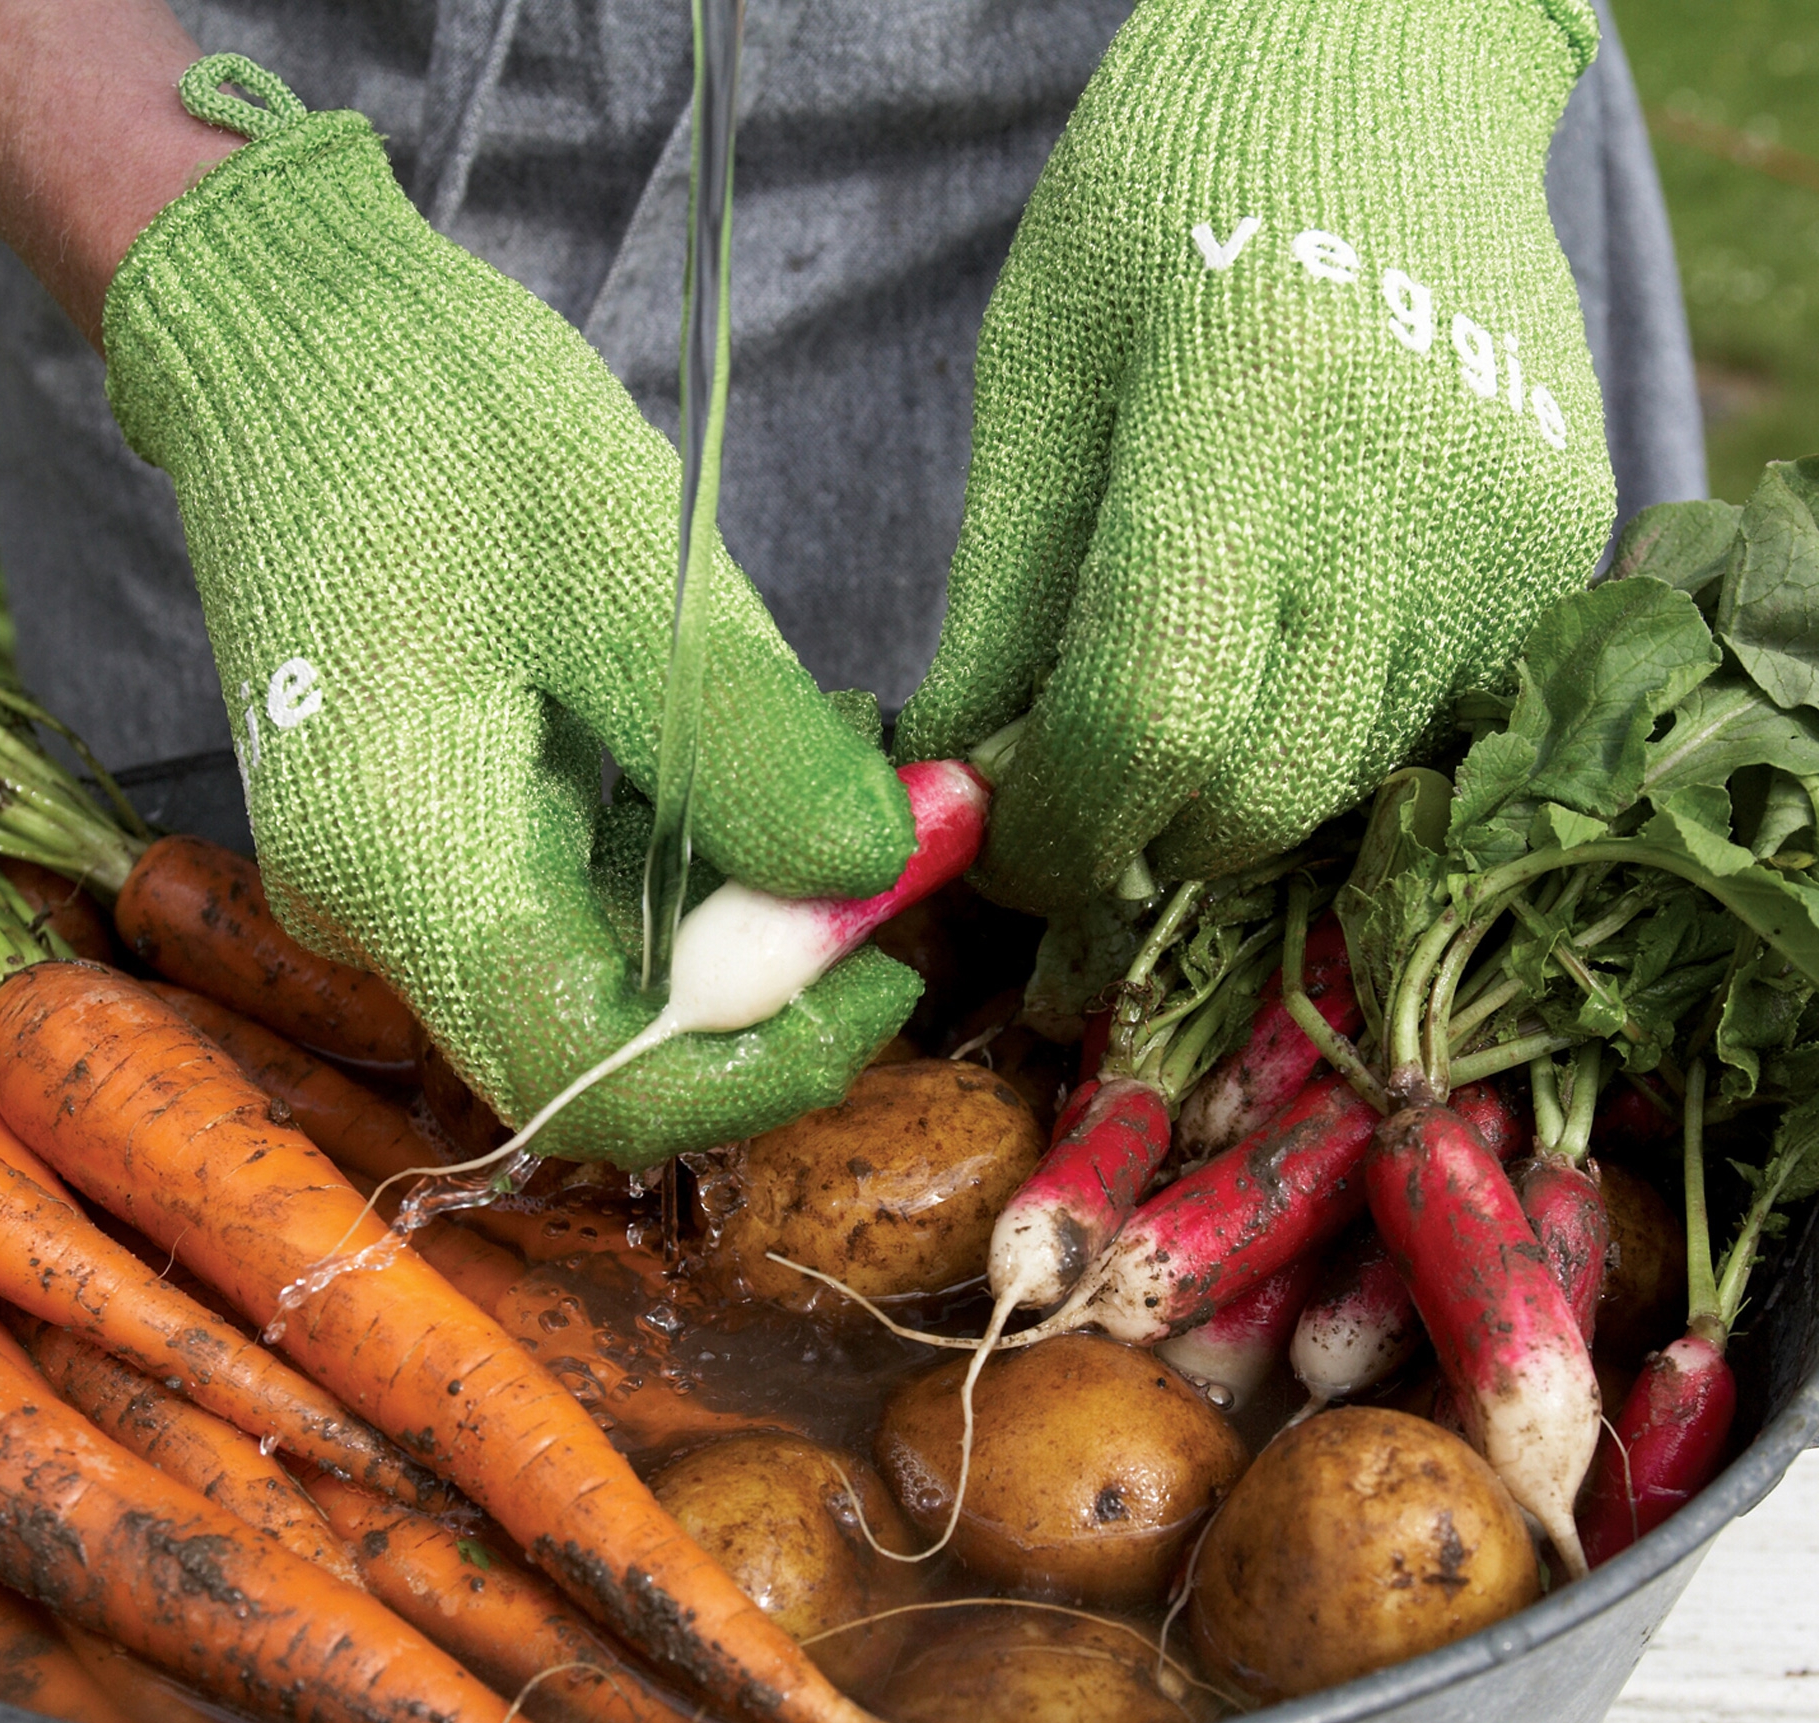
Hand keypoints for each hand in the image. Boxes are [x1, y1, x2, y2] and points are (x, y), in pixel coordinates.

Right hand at [104, 58, 918, 1167]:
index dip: (760, 1068)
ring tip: (841, 760)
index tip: (885, 977)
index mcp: (404, 867)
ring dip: (744, 899)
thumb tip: (874, 875)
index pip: (594, 1081)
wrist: (287, 342)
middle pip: (609, 1039)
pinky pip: (576, 894)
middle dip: (775, 970)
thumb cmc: (430, 424)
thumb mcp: (624, 571)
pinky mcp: (425, 831)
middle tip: (894, 849)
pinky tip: (760, 747)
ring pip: (605, 968)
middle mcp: (382, 912)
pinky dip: (687, 849)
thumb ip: (750, 749)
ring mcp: (396, 876)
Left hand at [897, 0, 1616, 908]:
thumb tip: (956, 791)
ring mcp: (1507, 534)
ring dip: (1230, 797)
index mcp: (1249, 411)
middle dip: (1139, 839)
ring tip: (1169, 712)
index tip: (1000, 849)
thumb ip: (996, 607)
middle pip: (1258, 796)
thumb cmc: (1162, 207)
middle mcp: (1409, 492)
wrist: (1377, 81)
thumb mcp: (1036, 382)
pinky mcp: (1558, 551)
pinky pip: (1425, 731)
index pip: (1153, 718)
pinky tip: (1277, 654)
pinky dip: (1325, 742)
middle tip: (1070, 798)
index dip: (1058, 828)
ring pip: (1343, 786)